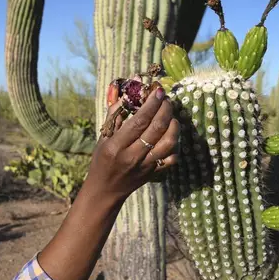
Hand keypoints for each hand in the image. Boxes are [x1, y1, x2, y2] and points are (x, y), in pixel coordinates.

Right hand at [83, 86, 179, 203]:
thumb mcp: (103, 136)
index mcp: (116, 145)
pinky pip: (172, 157)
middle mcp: (132, 156)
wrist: (105, 190)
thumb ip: (115, 113)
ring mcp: (145, 166)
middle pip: (157, 128)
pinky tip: (170, 135)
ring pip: (169, 142)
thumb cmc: (102, 159)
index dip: (152, 104)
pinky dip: (176, 144)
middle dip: (165, 109)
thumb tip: (127, 90)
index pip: (139, 121)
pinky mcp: (154, 173)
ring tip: (170, 116)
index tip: (158, 91)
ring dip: (174, 125)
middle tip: (166, 99)